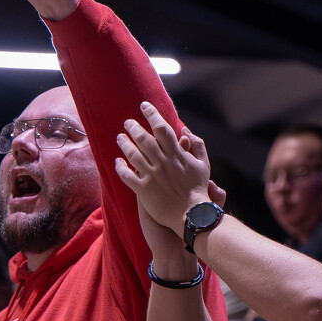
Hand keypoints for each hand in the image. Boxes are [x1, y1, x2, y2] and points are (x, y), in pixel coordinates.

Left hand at [115, 102, 214, 232]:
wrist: (192, 215)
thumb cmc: (198, 188)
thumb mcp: (203, 163)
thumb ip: (196, 144)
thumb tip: (184, 130)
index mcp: (176, 154)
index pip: (161, 128)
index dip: (152, 114)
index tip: (144, 106)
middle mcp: (162, 162)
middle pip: (143, 138)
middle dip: (133, 127)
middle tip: (127, 122)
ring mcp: (151, 176)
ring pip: (132, 154)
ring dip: (124, 143)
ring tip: (119, 137)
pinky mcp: (143, 190)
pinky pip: (127, 175)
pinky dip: (120, 167)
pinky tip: (117, 161)